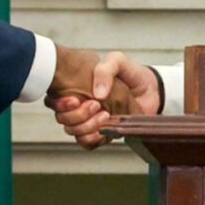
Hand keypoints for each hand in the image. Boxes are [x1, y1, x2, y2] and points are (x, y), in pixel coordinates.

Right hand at [46, 51, 160, 149]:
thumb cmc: (130, 73)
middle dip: (78, 116)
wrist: (150, 88)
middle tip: (96, 105)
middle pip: (63, 119)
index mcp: (78, 88)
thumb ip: (105, 70)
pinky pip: (87, 143)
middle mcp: (80, 105)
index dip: (61, 104)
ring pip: (74, 132)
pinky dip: (92, 139)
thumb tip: (97, 94)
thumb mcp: (117, 61)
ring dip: (87, 126)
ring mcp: (90, 120)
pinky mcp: (101, 133)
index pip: (55, 101)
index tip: (75, 99)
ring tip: (105, 114)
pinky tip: (102, 131)